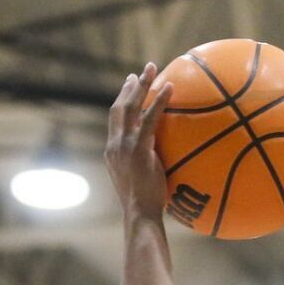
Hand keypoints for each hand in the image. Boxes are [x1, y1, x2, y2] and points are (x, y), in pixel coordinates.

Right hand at [105, 62, 174, 221]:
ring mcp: (124, 146)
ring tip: (152, 69)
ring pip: (129, 107)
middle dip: (128, 88)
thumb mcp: (144, 185)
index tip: (129, 89)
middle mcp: (114, 145)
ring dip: (141, 85)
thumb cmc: (147, 208)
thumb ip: (150, 170)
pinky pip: (150, 118)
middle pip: (118, 108)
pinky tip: (170, 87)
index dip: (121, 104)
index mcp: (112, 153)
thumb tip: (169, 165)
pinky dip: (159, 101)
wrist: (140, 215)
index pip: (115, 123)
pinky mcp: (138, 149)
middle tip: (138, 73)